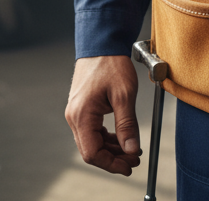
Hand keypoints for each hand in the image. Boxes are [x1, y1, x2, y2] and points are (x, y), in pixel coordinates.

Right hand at [65, 55, 141, 175]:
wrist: (101, 42)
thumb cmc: (111, 63)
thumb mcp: (124, 94)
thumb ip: (127, 124)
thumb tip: (131, 149)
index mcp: (82, 114)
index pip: (92, 152)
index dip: (111, 164)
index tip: (129, 166)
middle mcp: (74, 116)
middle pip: (90, 150)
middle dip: (112, 158)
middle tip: (133, 160)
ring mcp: (76, 111)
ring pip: (91, 141)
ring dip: (111, 149)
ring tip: (131, 151)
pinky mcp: (82, 107)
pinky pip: (92, 130)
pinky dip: (106, 137)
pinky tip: (120, 138)